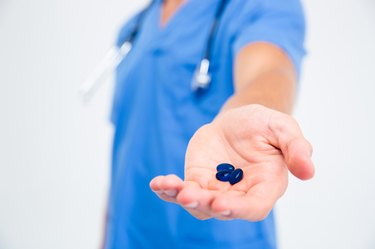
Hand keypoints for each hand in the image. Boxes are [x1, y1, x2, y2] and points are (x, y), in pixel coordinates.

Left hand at [150, 104, 313, 220]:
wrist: (238, 121)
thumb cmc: (263, 125)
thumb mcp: (282, 127)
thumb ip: (296, 146)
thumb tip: (308, 171)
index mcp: (264, 185)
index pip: (254, 206)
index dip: (239, 208)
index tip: (222, 203)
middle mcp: (239, 193)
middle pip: (222, 209)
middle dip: (205, 204)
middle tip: (190, 195)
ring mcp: (216, 189)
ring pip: (198, 204)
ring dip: (182, 198)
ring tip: (168, 185)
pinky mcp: (197, 180)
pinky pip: (181, 191)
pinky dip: (168, 189)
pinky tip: (158, 183)